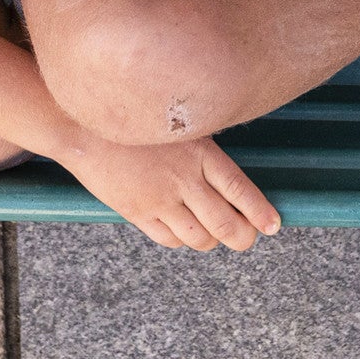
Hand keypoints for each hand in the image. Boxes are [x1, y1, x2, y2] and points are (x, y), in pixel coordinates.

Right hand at [61, 132, 280, 249]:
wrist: (86, 125)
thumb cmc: (136, 117)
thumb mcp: (179, 125)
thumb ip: (202, 150)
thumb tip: (227, 178)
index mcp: (201, 153)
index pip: (241, 190)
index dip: (260, 212)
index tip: (273, 225)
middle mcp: (184, 179)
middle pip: (225, 223)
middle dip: (243, 237)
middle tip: (249, 239)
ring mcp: (160, 199)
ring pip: (199, 237)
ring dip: (213, 241)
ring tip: (217, 236)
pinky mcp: (137, 213)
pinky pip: (169, 239)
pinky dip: (183, 241)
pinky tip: (186, 233)